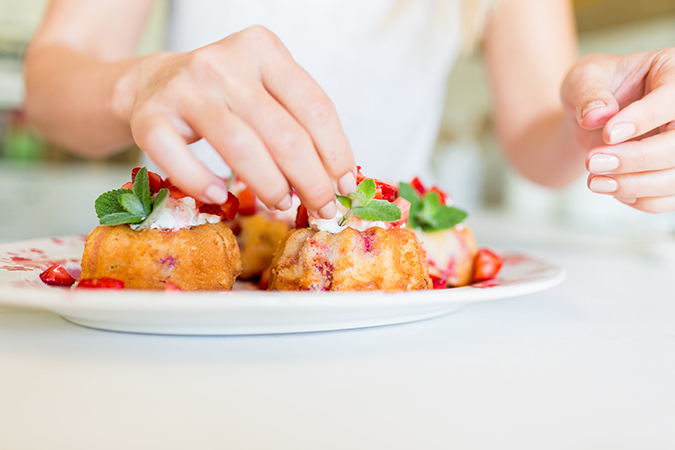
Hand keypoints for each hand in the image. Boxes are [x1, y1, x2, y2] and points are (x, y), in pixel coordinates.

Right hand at [113, 25, 355, 217]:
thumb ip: (298, 123)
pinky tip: (222, 196)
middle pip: (284, 134)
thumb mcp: (264, 90)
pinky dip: (203, 184)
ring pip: (242, 148)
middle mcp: (224, 63)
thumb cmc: (223, 94)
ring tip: (282, 204)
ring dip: (270, 187)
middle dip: (312, 182)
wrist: (153, 81)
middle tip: (322, 208)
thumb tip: (337, 180)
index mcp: (262, 49)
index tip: (345, 185)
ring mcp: (184, 88)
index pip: (314, 106)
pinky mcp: (150, 116)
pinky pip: (180, 159)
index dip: (336, 152)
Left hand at [562, 49, 674, 212]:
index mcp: (673, 71)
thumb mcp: (582, 78)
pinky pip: (669, 199)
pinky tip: (611, 187)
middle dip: (637, 159)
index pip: (672, 100)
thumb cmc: (592, 90)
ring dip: (634, 185)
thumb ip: (589, 93)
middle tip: (593, 162)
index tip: (608, 134)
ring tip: (594, 181)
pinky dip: (639, 199)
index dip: (644, 119)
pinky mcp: (674, 173)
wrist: (592, 118)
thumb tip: (597, 115)